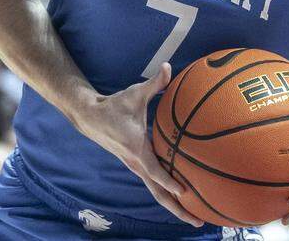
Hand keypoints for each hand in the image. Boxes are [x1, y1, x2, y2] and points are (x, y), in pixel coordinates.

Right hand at [70, 63, 202, 226]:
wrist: (90, 117)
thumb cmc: (115, 105)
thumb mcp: (135, 94)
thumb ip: (155, 83)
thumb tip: (168, 67)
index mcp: (137, 149)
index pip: (155, 170)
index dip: (169, 181)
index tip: (185, 191)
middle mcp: (136, 164)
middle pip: (158, 193)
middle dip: (178, 209)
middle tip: (198, 221)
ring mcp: (136, 167)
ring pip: (156, 193)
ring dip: (174, 206)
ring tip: (194, 217)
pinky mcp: (136, 166)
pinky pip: (154, 184)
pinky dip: (167, 194)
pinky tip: (182, 196)